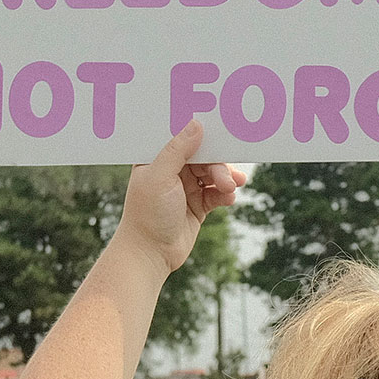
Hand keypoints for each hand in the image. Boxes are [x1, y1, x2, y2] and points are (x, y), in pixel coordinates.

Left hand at [112, 122, 247, 273]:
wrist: (150, 254)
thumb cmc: (147, 214)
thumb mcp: (161, 177)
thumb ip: (178, 150)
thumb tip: (196, 124)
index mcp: (156, 158)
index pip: (182, 137)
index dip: (201, 132)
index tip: (223, 129)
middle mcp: (171, 170)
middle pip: (203, 156)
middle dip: (218, 164)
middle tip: (228, 177)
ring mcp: (185, 187)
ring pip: (213, 174)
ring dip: (225, 178)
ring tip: (231, 187)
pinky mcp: (197, 205)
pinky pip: (216, 193)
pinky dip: (225, 194)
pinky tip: (229, 198)